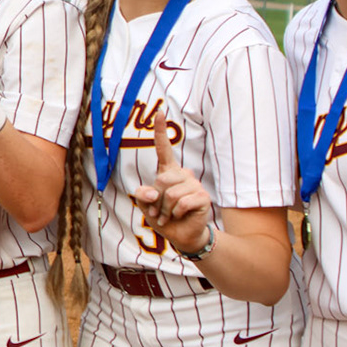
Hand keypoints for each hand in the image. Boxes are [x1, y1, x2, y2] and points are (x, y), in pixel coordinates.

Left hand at [130, 101, 213, 252]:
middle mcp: (183, 175)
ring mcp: (194, 184)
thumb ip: (143, 196)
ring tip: (168, 216)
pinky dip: (176, 213)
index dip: (160, 131)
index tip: (159, 111)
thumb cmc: (164, 217)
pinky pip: (182, 202)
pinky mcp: (203, 197)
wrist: (182, 235)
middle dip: (156, 200)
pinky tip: (179, 216)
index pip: (164, 149)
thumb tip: (151, 193)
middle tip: (158, 211)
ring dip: (165, 210)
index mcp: (168, 172)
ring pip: (171, 194)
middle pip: (162, 180)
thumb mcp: (146, 206)